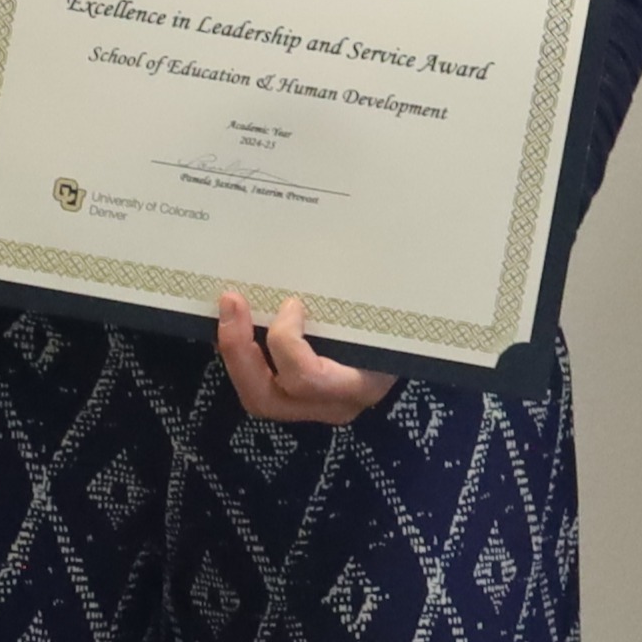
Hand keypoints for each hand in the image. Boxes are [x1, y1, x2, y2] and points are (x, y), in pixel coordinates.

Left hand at [216, 290, 397, 421]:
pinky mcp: (297, 400)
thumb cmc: (400, 321)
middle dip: (239, 351)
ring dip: (234, 353)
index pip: (310, 378)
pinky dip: (243, 355)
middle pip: (267, 398)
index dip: (286, 342)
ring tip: (228, 312)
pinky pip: (260, 385)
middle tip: (232, 302)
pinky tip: (237, 323)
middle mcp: (334, 404)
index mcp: (362, 383)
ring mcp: (312, 408)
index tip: (292, 302)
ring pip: (256, 397)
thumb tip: (337, 232)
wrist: (413, 347)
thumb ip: (356, 292)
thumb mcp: (385, 312)